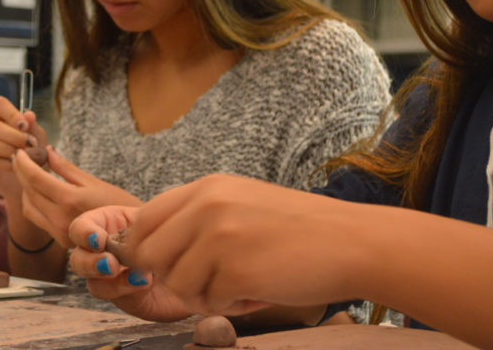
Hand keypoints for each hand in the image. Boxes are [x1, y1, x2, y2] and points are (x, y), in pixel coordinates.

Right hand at [0, 96, 46, 204]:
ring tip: (26, 155)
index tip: (25, 125)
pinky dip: (8, 162)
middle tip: (30, 144)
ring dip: (9, 148)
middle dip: (14, 135)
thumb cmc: (35, 154)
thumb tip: (29, 114)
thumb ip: (33, 127)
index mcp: (2, 117)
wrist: (32, 180)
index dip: (11, 113)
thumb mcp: (38, 138)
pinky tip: (19, 166)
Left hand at [12, 146, 143, 248]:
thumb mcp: (93, 181)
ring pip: (28, 207)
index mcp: (70, 199)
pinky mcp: (59, 240)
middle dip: (21, 173)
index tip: (20, 152)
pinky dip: (33, 202)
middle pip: (28, 192)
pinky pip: (37, 219)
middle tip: (20, 158)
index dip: (24, 163)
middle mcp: (60, 218)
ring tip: (27, 173)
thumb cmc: (118, 203)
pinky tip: (37, 191)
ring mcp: (58, 232)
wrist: (132, 235)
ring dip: (24, 189)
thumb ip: (66, 168)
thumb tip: (47, 151)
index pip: (35, 178)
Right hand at [67, 205, 192, 321]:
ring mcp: (112, 277)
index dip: (83, 233)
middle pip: (78, 260)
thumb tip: (133, 227)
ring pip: (94, 284)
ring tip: (136, 275)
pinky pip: (118, 298)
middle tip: (110, 264)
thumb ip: (141, 222)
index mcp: (107, 224)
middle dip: (90, 263)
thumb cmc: (175, 233)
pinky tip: (145, 282)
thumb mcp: (158, 218)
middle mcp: (104, 251)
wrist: (196, 261)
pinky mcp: (125, 298)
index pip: (81, 228)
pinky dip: (129, 289)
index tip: (98, 239)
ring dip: (112, 282)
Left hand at [71, 174, 361, 316]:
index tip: (157, 265)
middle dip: (170, 276)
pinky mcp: (235, 271)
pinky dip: (230, 305)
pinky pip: (208, 303)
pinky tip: (258, 289)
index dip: (143, 247)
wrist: (350, 241)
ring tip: (240, 283)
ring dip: (203, 294)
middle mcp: (206, 206)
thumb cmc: (298, 228)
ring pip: (176, 284)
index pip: (144, 219)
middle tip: (203, 281)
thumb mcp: (241, 202)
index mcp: (206, 188)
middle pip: (148, 254)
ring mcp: (219, 238)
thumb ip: (196, 217)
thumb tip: (148, 248)